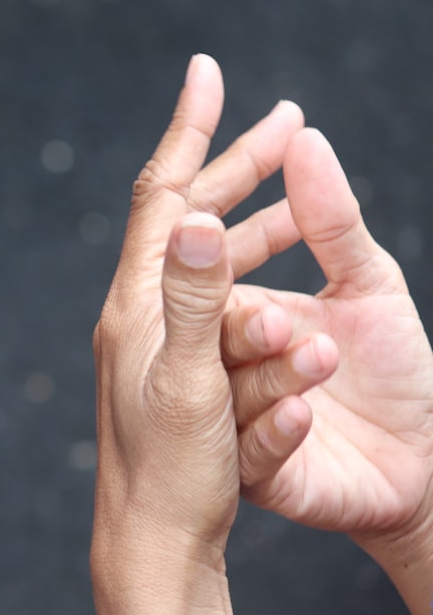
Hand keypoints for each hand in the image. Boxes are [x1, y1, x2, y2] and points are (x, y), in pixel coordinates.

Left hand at [91, 54, 319, 614]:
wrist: (153, 542)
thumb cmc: (170, 475)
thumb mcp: (188, 386)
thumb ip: (192, 302)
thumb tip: (191, 218)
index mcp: (136, 305)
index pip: (161, 198)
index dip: (189, 133)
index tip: (208, 74)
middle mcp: (139, 312)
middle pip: (188, 219)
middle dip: (237, 167)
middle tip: (286, 122)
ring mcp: (157, 339)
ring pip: (210, 259)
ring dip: (256, 219)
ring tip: (298, 189)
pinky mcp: (177, 368)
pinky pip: (220, 301)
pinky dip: (254, 269)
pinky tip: (276, 263)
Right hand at [222, 127, 432, 614]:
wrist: (427, 456)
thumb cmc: (394, 368)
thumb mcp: (367, 283)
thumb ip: (331, 219)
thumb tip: (304, 138)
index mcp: (238, 316)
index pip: (206, 276)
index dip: (209, 244)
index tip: (214, 223)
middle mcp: (226, 368)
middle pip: (205, 338)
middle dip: (240, 323)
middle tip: (279, 317)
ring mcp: (237, 424)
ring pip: (228, 396)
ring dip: (274, 374)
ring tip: (324, 356)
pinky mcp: (261, 476)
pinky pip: (255, 456)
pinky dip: (277, 431)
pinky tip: (305, 412)